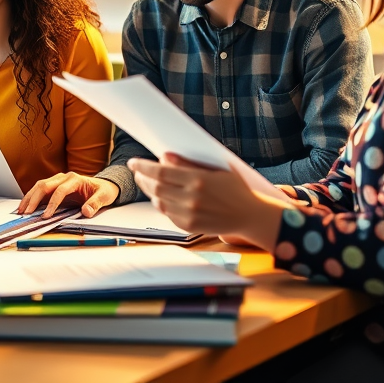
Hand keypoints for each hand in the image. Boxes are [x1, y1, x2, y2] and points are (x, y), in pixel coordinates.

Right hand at [17, 172, 119, 218]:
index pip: (60, 191)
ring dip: (29, 198)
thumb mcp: (104, 197)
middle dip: (34, 199)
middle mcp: (63, 177)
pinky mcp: (54, 185)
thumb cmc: (103, 190)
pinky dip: (31, 197)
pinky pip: (40, 190)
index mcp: (75, 179)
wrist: (103, 185)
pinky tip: (25, 206)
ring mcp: (57, 180)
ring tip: (21, 210)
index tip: (46, 216)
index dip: (52, 203)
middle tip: (26, 213)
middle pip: (44, 186)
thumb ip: (95, 204)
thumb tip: (86, 211)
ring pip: (39, 186)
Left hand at [127, 153, 285, 250]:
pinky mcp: (189, 227)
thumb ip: (188, 163)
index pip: (160, 172)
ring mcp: (190, 215)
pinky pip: (167, 214)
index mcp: (198, 180)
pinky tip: (159, 197)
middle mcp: (192, 199)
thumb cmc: (235, 188)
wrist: (250, 215)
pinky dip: (160, 204)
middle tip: (136, 171)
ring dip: (149, 191)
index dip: (143, 167)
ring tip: (145, 182)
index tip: (133, 162)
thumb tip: (164, 156)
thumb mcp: (215, 168)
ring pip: (158, 202)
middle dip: (142, 178)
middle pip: (156, 187)